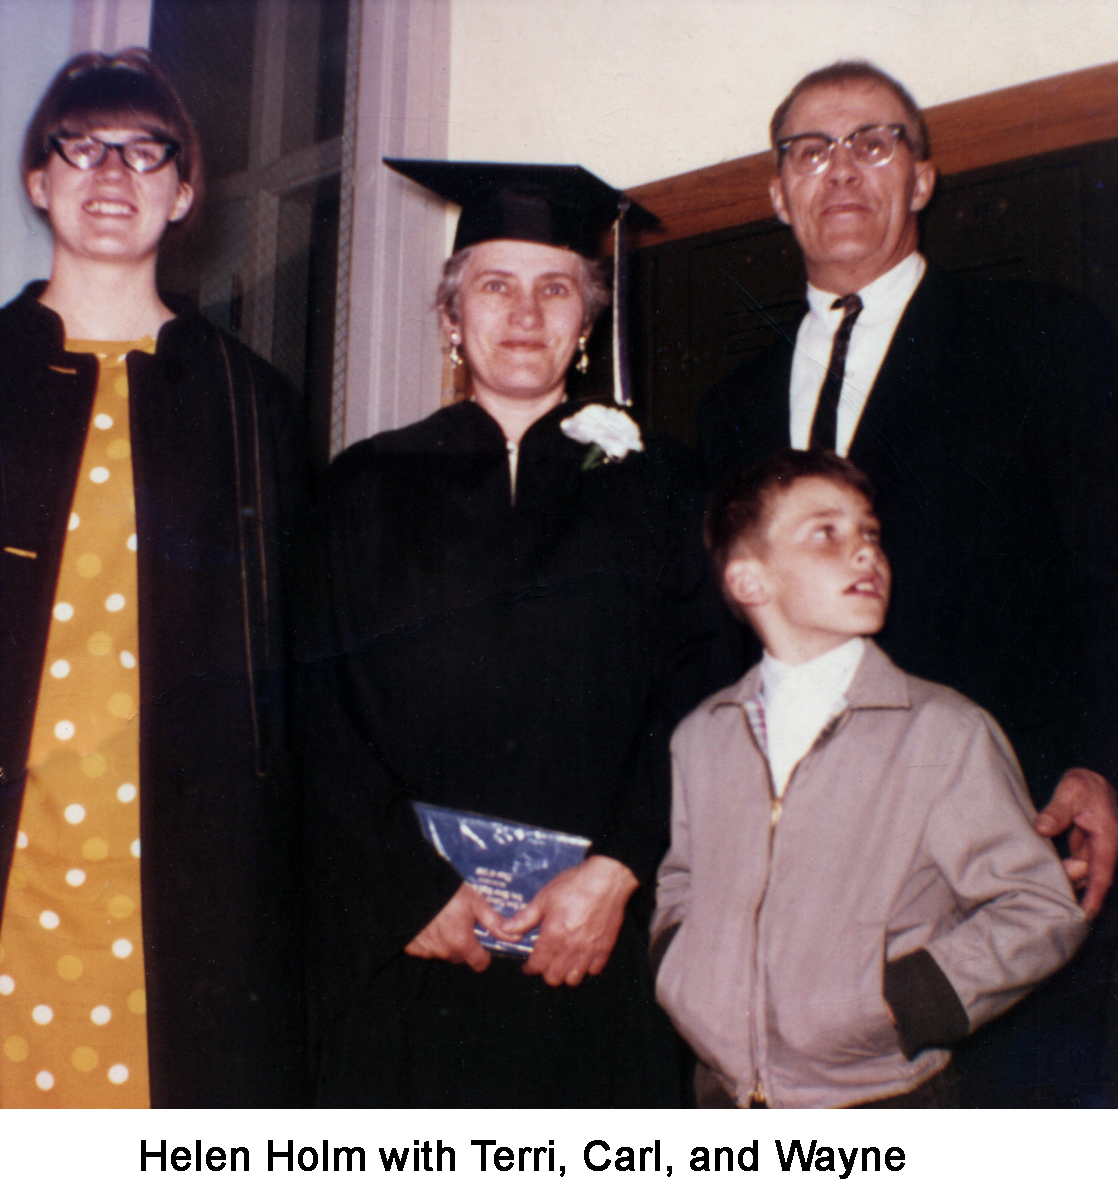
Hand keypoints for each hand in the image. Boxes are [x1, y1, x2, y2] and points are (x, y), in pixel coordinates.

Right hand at [405, 882, 519, 971]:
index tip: (481, 943)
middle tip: (461, 923)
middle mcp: (445, 952)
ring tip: (444, 919)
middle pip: (461, 957)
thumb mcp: (475, 903)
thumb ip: (494, 922)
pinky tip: (429, 923)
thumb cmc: (447, 893)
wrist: (415, 887)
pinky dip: (429, 941)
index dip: (483, 955)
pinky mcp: (412, 948)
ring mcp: (427, 951)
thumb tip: (515, 936)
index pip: (479, 964)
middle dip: (464, 945)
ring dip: (446, 942)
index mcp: (462, 943)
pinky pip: (426, 950)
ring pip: (444, 953)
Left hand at [503, 856, 638, 986]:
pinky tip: (582, 957)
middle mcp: (571, 948)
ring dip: (566, 974)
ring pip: (574, 979)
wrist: (606, 878)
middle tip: (546, 962)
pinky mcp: (605, 947)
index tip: (529, 964)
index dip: (530, 967)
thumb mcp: (544, 897)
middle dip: (546, 972)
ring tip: (563, 962)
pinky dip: (587, 968)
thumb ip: (525, 918)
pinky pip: (594, 970)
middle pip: (554, 978)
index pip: (537, 965)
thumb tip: (505, 929)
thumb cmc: (574, 885)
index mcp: (553, 935)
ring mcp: (590, 950)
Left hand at [1034, 768, 1117, 918]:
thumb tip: (1041, 829)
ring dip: (1066, 879)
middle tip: (1045, 889)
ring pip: (1083, 875)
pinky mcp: (1088, 851)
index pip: (1103, 873)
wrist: (1092, 781)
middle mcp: (1107, 849)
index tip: (1085, 915)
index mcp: (1109, 839)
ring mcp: (1097, 851)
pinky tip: (1045, 873)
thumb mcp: (1070, 791)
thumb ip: (1056, 810)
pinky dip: (1064, 871)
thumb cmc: (1084, 785)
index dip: (1094, 895)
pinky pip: (1077, 868)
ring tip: (1041, 885)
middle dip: (1071, 885)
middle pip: (1090, 878)